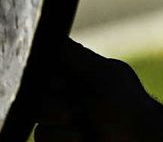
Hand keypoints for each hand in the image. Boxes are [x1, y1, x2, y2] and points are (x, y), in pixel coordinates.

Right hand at [35, 37, 162, 141]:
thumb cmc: (130, 107)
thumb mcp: (104, 75)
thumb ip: (76, 55)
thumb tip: (53, 32)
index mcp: (75, 70)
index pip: (44, 62)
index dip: (45, 72)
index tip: (60, 82)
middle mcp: (64, 91)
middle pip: (33, 90)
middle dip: (51, 102)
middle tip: (74, 110)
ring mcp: (59, 117)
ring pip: (34, 115)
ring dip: (57, 121)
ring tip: (81, 123)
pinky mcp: (58, 138)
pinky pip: (40, 136)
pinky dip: (60, 137)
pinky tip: (81, 138)